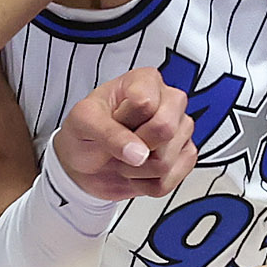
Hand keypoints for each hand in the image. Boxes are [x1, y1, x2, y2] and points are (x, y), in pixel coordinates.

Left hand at [50, 67, 193, 201]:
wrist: (83, 165)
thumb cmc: (85, 134)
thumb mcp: (84, 123)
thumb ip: (109, 133)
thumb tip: (139, 153)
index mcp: (145, 81)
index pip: (146, 103)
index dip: (125, 122)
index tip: (113, 122)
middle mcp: (169, 102)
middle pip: (166, 129)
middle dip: (135, 147)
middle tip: (120, 144)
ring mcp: (180, 130)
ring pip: (167, 160)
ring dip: (137, 170)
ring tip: (125, 157)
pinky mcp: (183, 156)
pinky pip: (170, 181)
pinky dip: (146, 185)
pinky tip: (137, 171)